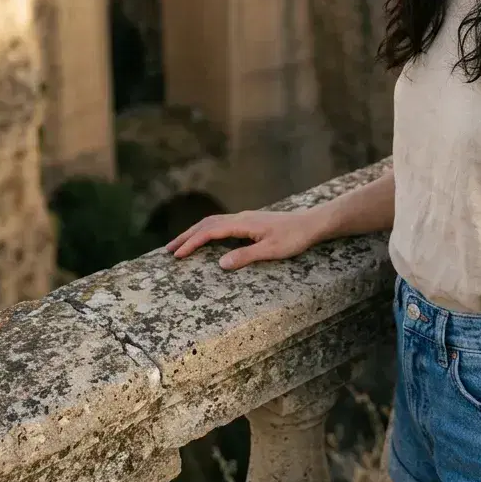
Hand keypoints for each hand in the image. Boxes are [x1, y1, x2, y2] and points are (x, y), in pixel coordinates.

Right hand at [165, 209, 321, 269]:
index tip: (177, 255)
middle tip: (169, 250)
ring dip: (196, 232)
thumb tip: (219, 264)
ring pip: (213, 222)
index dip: (192, 242)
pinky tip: (206, 239)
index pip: (210, 231)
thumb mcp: (271, 251)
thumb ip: (245, 256)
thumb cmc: (294, 238)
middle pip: (207, 224)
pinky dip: (207, 231)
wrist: (311, 224)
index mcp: (243, 223)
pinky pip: (221, 224)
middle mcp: (241, 218)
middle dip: (187, 236)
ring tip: (181, 244)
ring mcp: (245, 219)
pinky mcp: (249, 223)